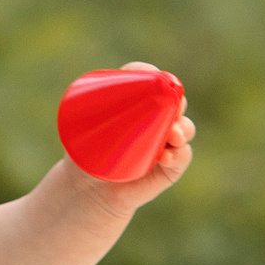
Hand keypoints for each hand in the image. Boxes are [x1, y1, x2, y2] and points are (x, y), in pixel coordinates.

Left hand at [73, 60, 194, 214]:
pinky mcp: (171, 165)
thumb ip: (86, 114)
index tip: (149, 76)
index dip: (149, 74)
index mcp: (135, 101)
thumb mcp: (80, 129)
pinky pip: (183, 155)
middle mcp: (154, 117)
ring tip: (173, 135)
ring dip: (182, 128)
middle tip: (171, 104)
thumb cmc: (83, 154)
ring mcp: (164, 141)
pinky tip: (166, 156)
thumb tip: (89, 101)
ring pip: (183, 127)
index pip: (146, 79)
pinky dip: (178, 154)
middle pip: (172, 100)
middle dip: (175, 99)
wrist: (87, 190)